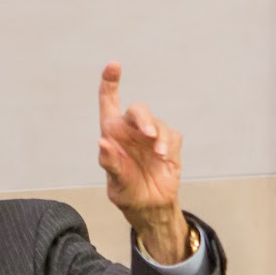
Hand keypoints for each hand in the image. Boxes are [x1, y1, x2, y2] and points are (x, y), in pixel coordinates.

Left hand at [96, 63, 184, 249]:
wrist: (151, 208)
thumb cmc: (128, 193)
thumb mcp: (116, 183)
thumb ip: (111, 164)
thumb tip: (102, 144)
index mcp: (113, 133)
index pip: (109, 101)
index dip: (110, 82)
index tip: (113, 66)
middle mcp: (131, 130)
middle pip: (138, 110)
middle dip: (144, 118)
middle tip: (148, 134)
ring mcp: (152, 136)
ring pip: (158, 123)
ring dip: (160, 137)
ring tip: (160, 155)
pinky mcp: (170, 144)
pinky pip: (173, 136)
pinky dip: (170, 145)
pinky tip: (165, 159)